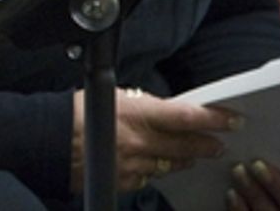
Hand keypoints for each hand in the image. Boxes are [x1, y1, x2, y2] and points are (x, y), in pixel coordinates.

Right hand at [69, 87, 232, 192]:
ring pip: (173, 165)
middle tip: (218, 142)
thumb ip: (143, 105)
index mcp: (138, 114)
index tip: (232, 119)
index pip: (188, 117)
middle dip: (207, 144)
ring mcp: (135, 166)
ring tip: (191, 153)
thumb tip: (166, 111)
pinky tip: (154, 163)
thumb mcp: (111, 97)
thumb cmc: (74, 113)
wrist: (47, 140)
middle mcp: (141, 142)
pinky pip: (151, 178)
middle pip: (188, 146)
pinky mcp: (127, 182)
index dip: (215, 119)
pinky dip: (156, 170)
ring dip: (184, 159)